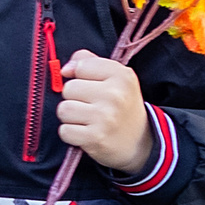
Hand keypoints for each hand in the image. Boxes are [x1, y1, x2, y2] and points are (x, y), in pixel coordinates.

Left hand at [56, 49, 155, 176]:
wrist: (140, 142)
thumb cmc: (121, 105)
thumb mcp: (115, 77)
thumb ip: (88, 62)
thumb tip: (64, 70)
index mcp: (122, 76)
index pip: (81, 66)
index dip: (82, 77)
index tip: (93, 86)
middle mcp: (115, 95)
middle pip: (69, 88)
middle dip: (75, 98)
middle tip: (91, 106)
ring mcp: (105, 117)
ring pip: (63, 109)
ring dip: (71, 117)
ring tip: (88, 119)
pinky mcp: (95, 138)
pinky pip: (64, 131)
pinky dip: (71, 133)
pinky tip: (86, 132)